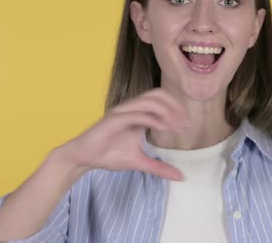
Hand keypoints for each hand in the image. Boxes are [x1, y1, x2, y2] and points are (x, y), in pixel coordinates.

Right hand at [60, 88, 189, 180]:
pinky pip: (137, 114)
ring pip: (149, 101)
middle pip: (157, 94)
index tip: (187, 125)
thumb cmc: (108, 155)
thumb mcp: (139, 162)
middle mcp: (131, 109)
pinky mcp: (114, 119)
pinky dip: (152, 118)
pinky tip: (162, 128)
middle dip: (174, 106)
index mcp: (138, 114)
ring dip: (166, 111)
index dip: (177, 109)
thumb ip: (159, 167)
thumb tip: (180, 177)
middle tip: (185, 123)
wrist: (84, 158)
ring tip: (176, 126)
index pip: (161, 101)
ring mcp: (122, 112)